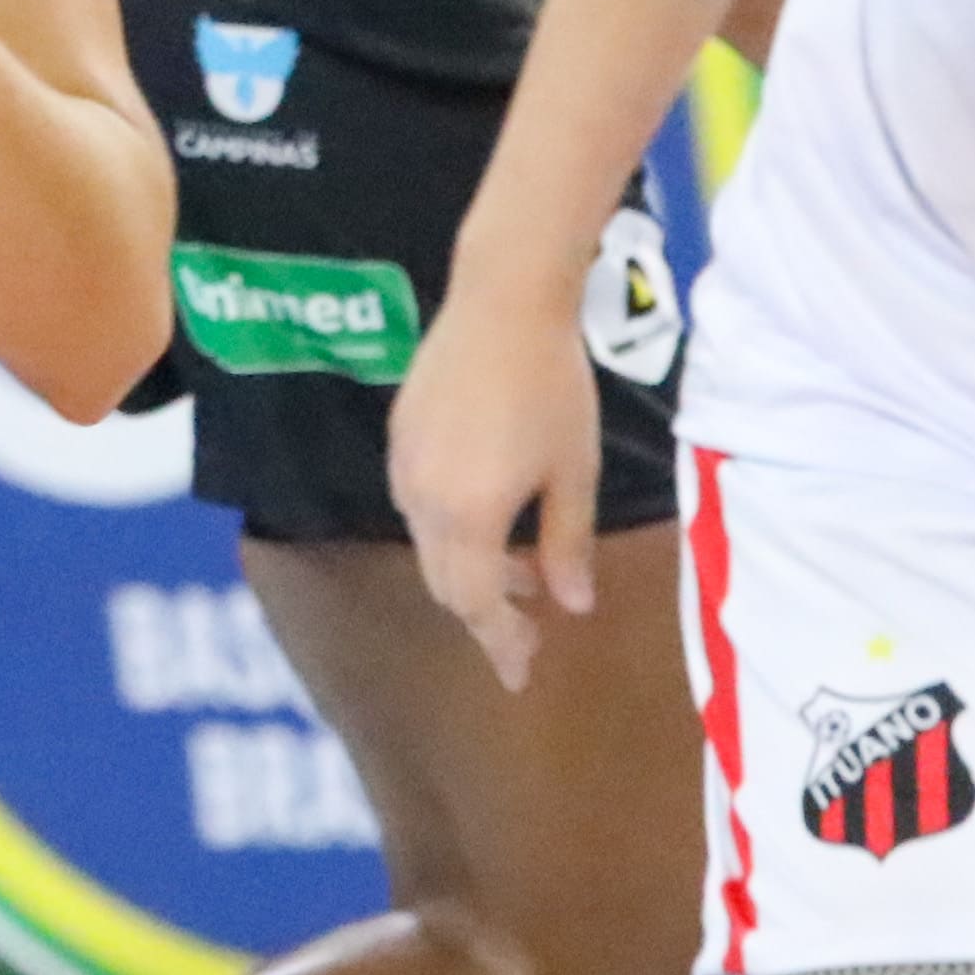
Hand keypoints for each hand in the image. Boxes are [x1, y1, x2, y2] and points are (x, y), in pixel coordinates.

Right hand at [388, 282, 611, 687]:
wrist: (503, 300)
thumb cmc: (552, 386)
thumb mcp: (574, 471)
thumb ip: (567, 545)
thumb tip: (572, 604)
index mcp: (468, 516)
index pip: (478, 605)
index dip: (500, 643)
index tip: (521, 674)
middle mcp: (423, 500)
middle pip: (446, 583)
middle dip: (486, 614)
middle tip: (529, 631)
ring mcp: (404, 467)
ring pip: (430, 546)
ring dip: (470, 570)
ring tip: (522, 568)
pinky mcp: (400, 437)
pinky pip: (419, 506)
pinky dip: (453, 531)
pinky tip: (491, 513)